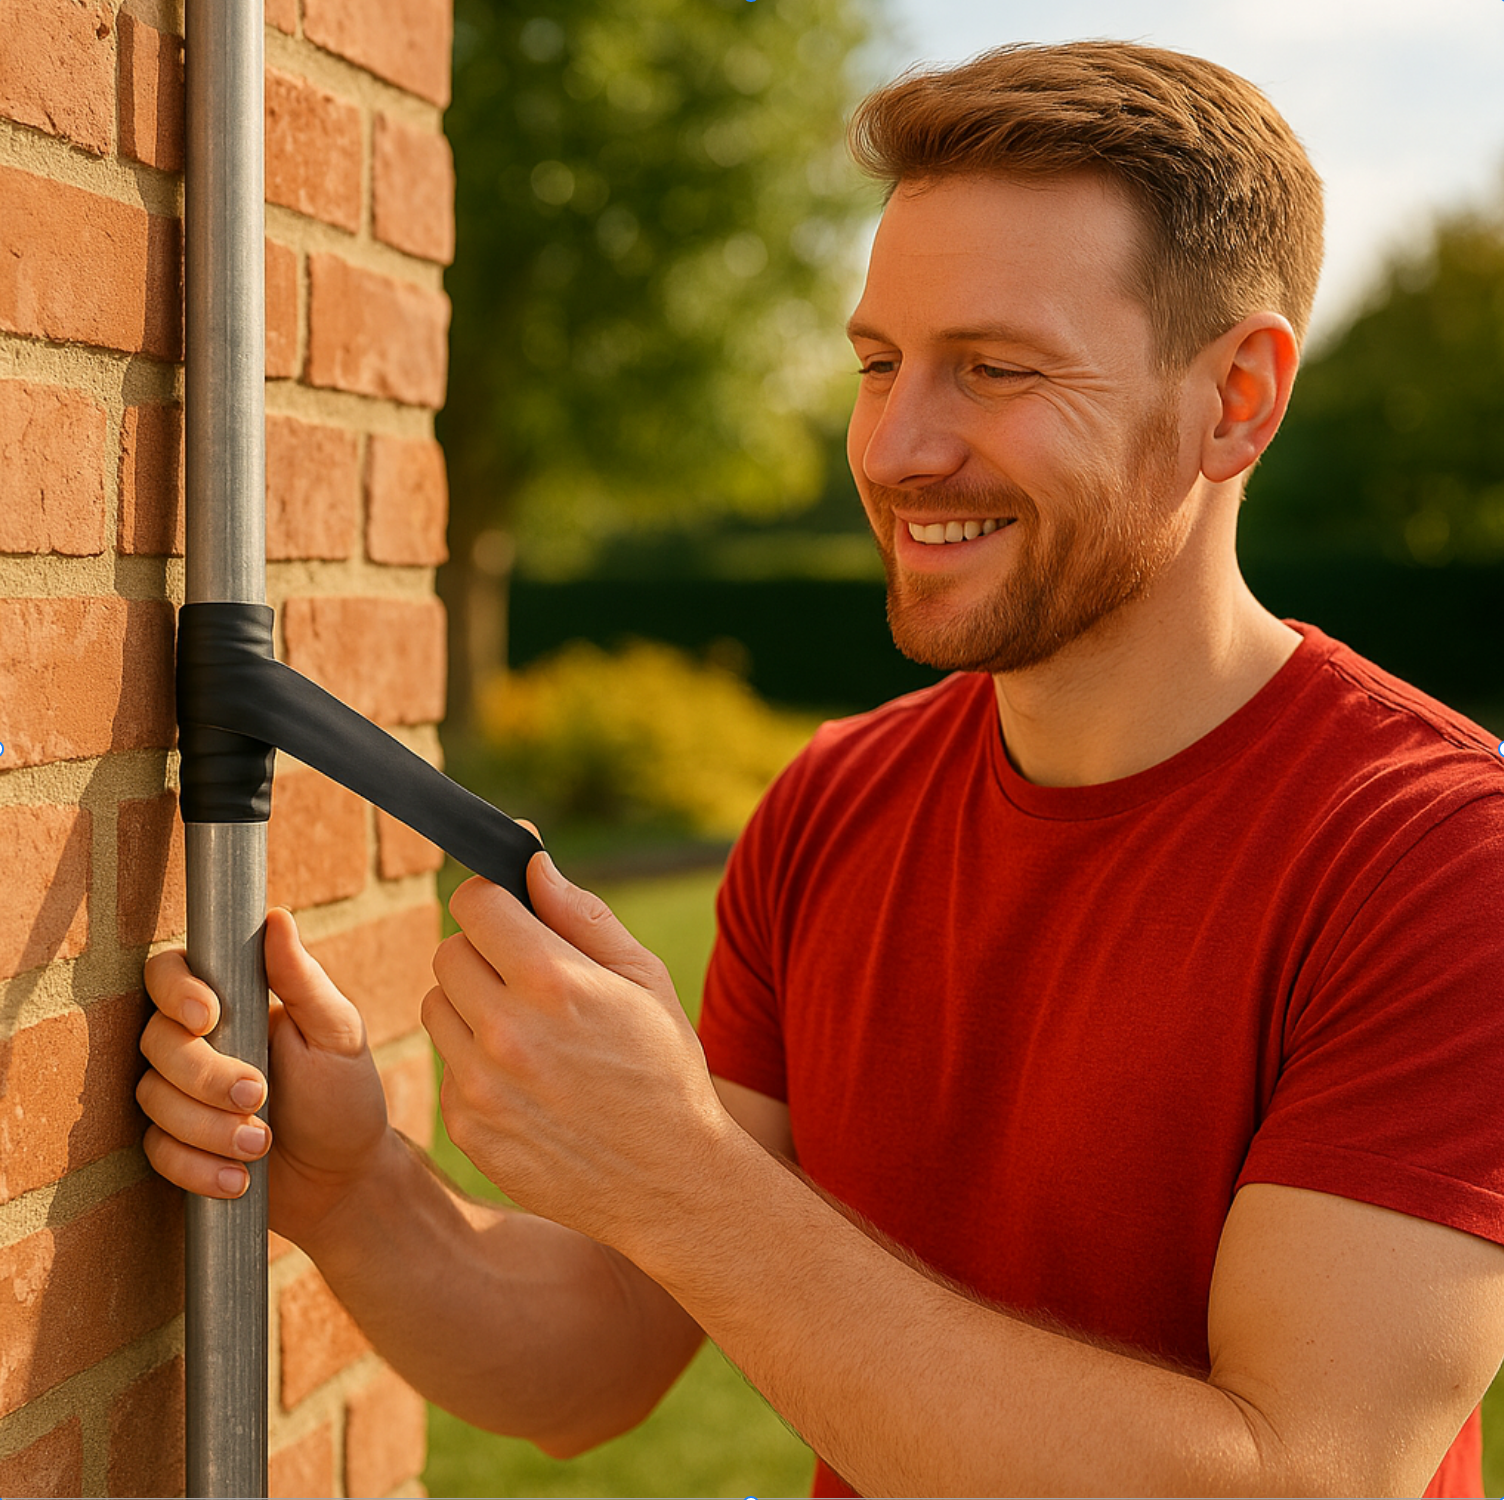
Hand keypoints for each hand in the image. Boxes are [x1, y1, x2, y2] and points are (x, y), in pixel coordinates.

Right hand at [139, 907, 389, 1246]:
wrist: (344, 1178)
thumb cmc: (345, 1096)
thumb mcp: (336, 1035)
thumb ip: (301, 981)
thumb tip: (276, 917)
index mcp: (234, 1004)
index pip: (170, 974)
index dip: (176, 991)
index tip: (208, 1017)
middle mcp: (198, 1044)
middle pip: (156, 1043)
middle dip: (205, 1076)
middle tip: (259, 1096)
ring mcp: (182, 1095)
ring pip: (152, 1099)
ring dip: (207, 1127)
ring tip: (261, 1143)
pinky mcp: (176, 1145)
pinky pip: (156, 1152)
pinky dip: (197, 1167)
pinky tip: (239, 1179)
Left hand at [425, 855, 731, 1253]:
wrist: (671, 1181)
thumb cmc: (666, 1068)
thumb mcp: (644, 979)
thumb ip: (582, 915)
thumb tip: (532, 862)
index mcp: (553, 980)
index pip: (475, 903)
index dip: (492, 901)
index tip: (508, 915)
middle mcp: (505, 1030)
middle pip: (447, 953)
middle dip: (482, 953)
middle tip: (525, 978)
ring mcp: (480, 1084)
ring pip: (436, 1008)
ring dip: (470, 1008)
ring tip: (527, 1032)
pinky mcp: (467, 1128)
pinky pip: (447, 1068)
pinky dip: (475, 1066)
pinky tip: (527, 1083)